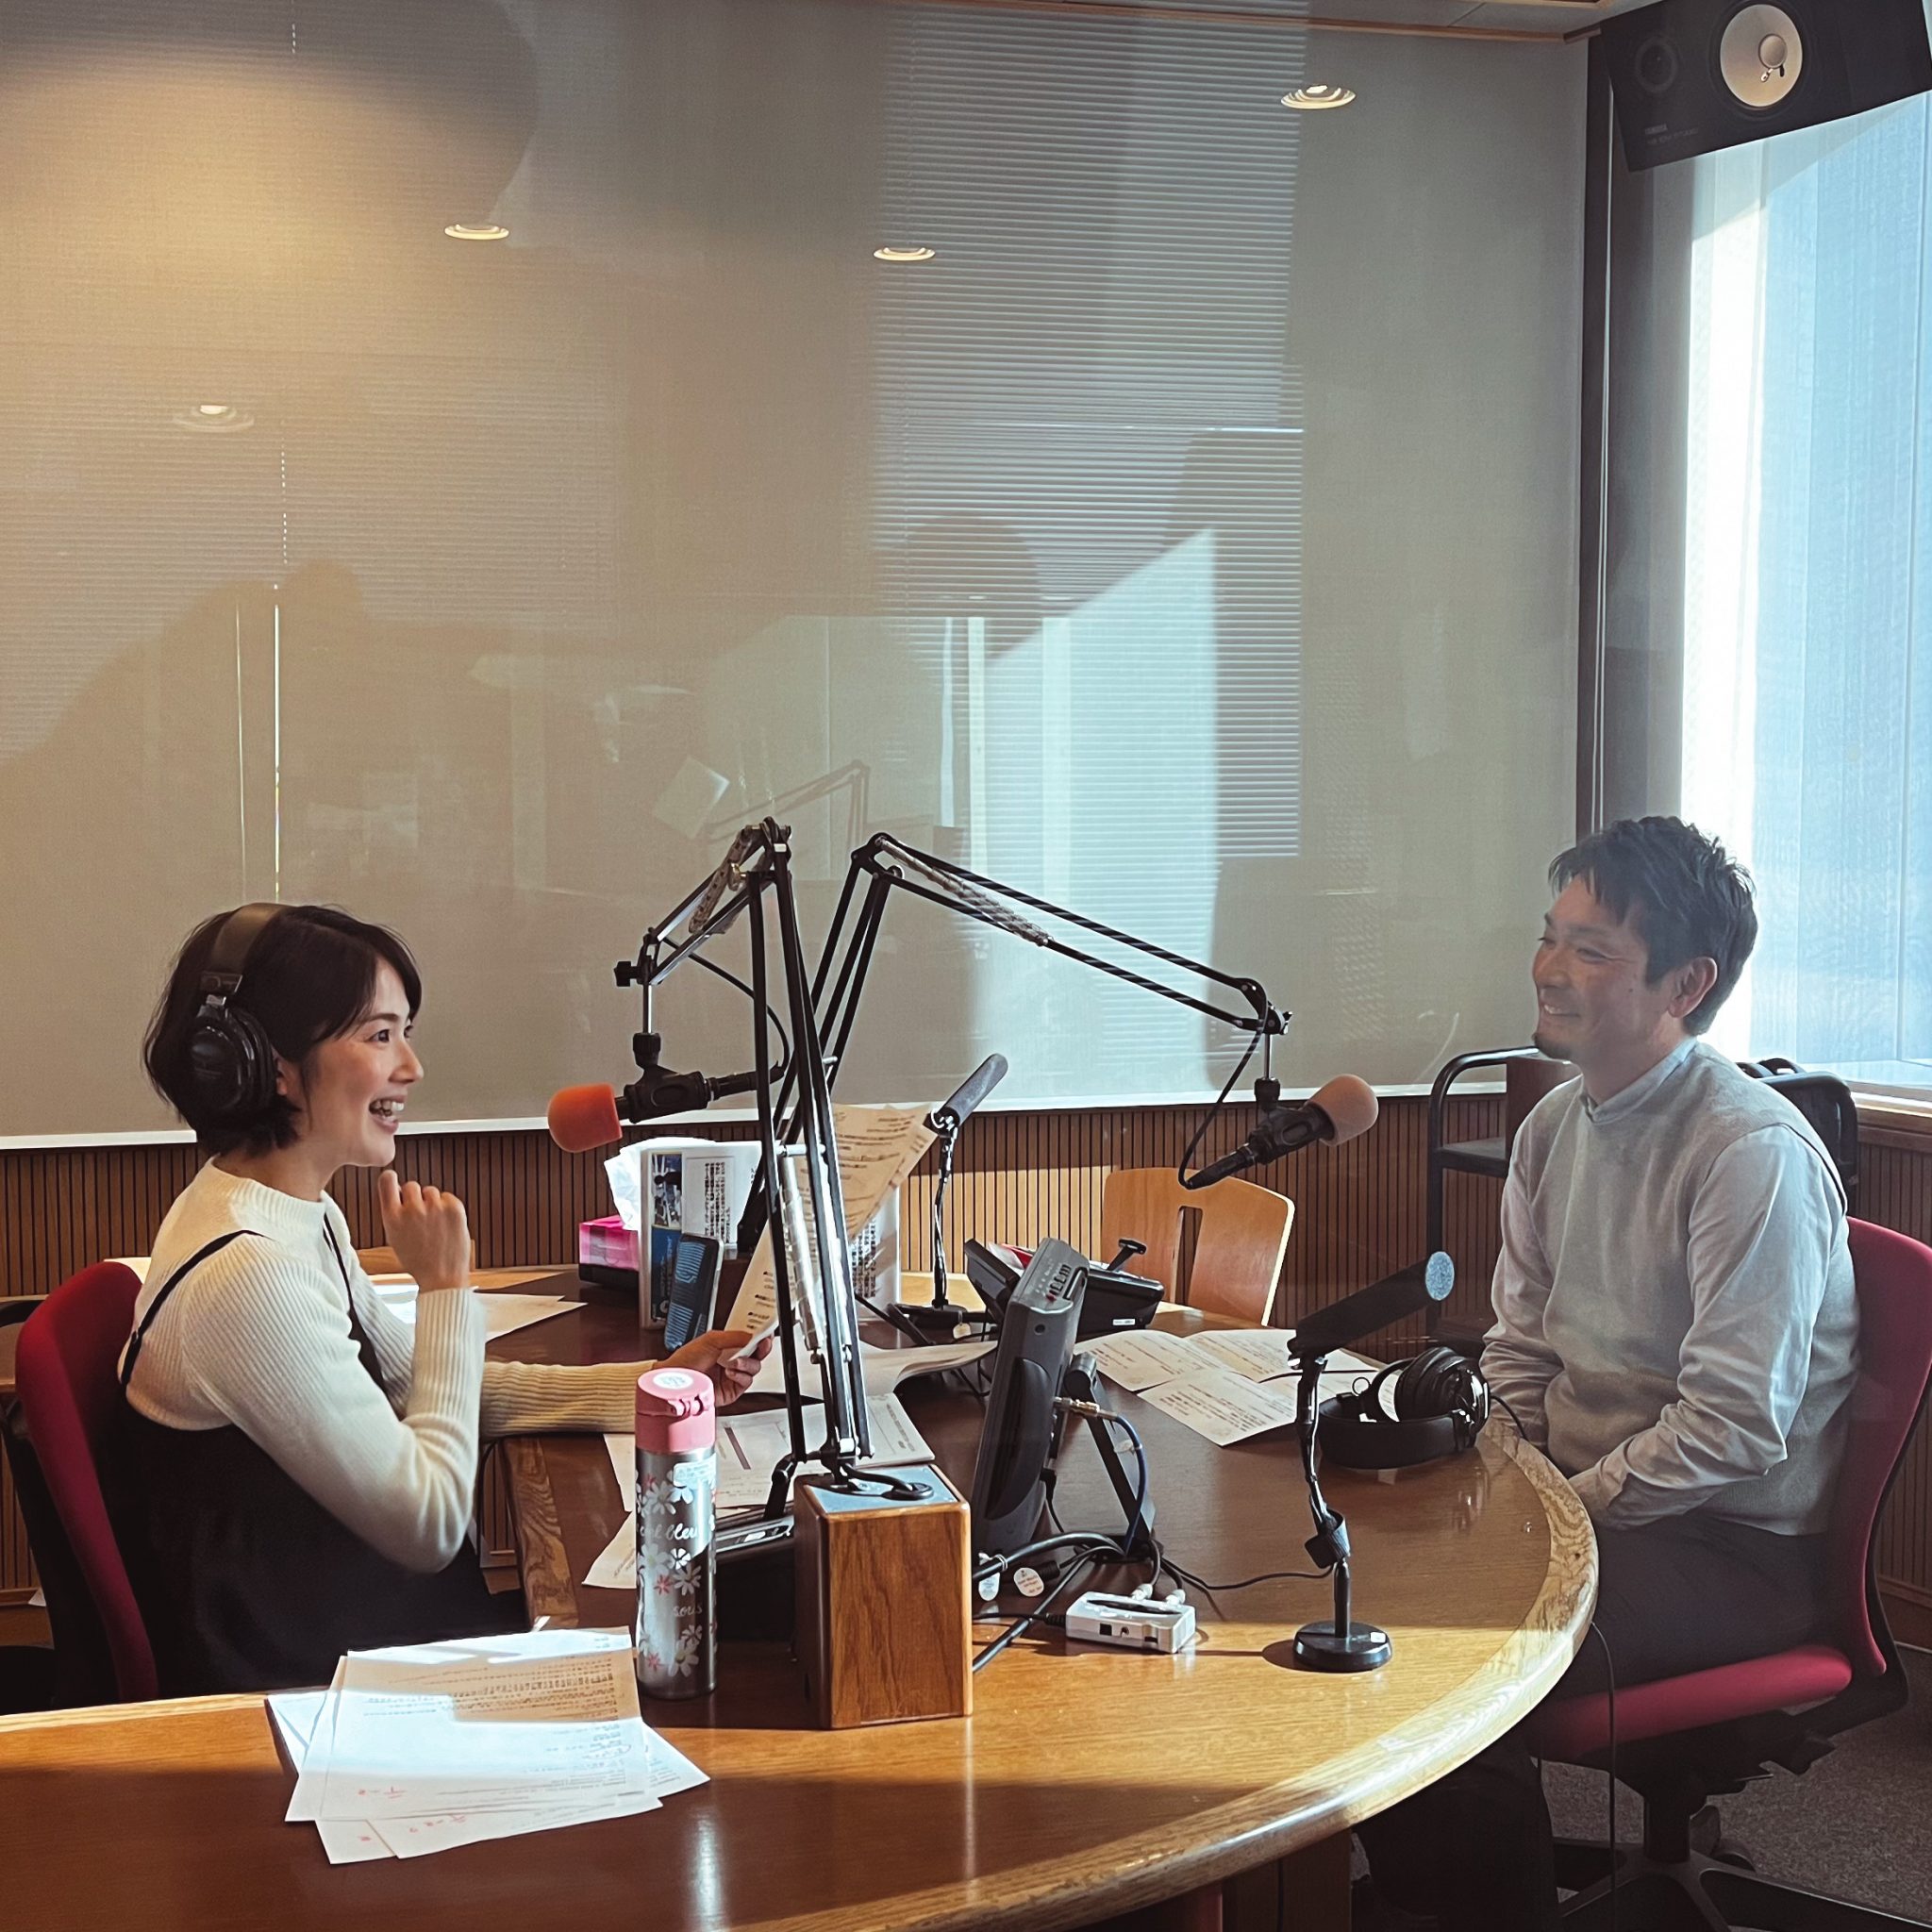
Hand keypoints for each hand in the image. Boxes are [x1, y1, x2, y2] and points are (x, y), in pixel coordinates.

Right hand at [377, 1169, 470, 1291]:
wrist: (442, 1277)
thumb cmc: (418, 1261)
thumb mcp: (395, 1237)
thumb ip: (395, 1213)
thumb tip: (397, 1189)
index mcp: (392, 1217)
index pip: (386, 1181)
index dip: (390, 1178)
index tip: (392, 1178)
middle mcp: (412, 1209)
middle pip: (411, 1185)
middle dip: (415, 1197)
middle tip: (420, 1216)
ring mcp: (434, 1207)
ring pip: (431, 1191)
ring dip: (432, 1203)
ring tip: (434, 1226)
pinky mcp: (454, 1208)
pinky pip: (448, 1197)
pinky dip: (448, 1207)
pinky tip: (446, 1225)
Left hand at [659, 1330, 770, 1408]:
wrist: (675, 1381)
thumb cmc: (685, 1360)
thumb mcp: (711, 1340)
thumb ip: (735, 1336)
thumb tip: (752, 1336)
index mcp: (727, 1346)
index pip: (750, 1340)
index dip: (760, 1337)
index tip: (765, 1333)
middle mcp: (732, 1360)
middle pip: (757, 1354)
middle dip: (762, 1349)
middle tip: (762, 1344)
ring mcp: (733, 1376)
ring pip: (754, 1368)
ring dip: (747, 1364)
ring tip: (735, 1362)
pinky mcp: (732, 1390)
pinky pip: (746, 1382)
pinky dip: (741, 1376)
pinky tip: (730, 1373)